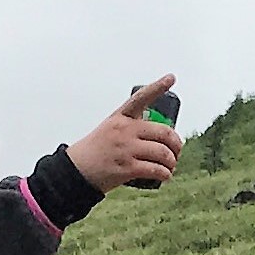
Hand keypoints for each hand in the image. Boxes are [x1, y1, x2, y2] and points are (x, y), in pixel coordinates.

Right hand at [66, 76, 183, 193]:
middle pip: (163, 132)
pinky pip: (155, 169)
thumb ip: (131, 127)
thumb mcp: (110, 129)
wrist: (77, 170)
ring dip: (172, 161)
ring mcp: (126, 149)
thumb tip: (157, 136)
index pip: (141, 98)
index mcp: (120, 117)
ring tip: (170, 166)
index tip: (171, 78)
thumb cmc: (96, 150)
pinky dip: (165, 174)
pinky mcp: (127, 168)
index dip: (157, 87)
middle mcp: (124, 130)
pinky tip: (166, 175)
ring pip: (162, 153)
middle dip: (176, 143)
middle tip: (177, 151)